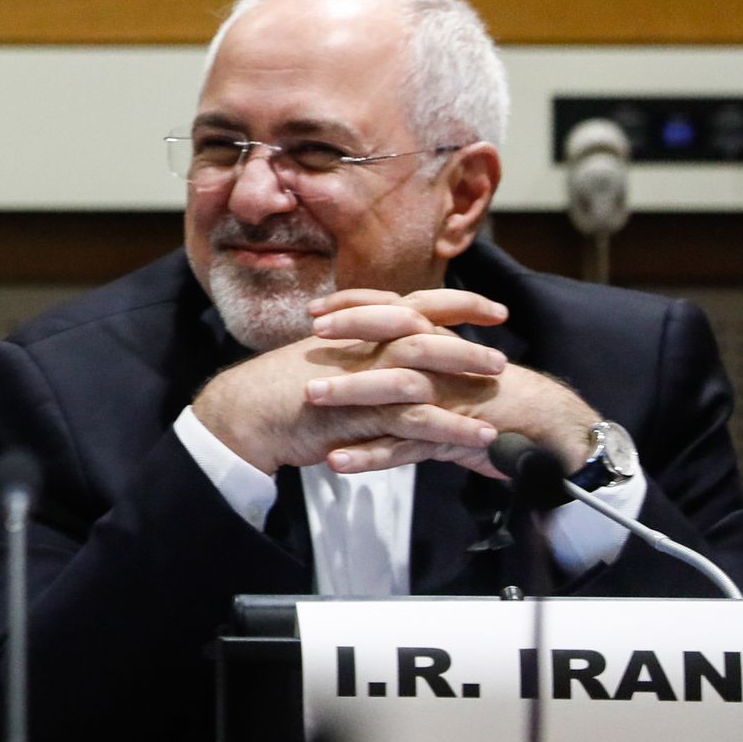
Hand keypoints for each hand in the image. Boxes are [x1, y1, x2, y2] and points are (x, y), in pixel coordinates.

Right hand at [193, 287, 509, 474]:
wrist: (240, 414)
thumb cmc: (274, 390)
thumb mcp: (320, 359)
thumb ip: (354, 351)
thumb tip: (382, 349)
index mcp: (353, 329)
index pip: (412, 304)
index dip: (455, 304)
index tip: (492, 309)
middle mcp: (359, 347)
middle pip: (423, 331)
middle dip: (467, 340)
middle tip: (501, 354)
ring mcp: (357, 379)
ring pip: (422, 372)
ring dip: (465, 381)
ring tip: (502, 392)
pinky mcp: (356, 415)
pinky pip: (412, 420)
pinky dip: (451, 428)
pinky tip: (479, 437)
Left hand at [303, 288, 596, 477]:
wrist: (547, 428)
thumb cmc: (489, 396)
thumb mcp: (451, 365)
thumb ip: (416, 353)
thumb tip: (369, 347)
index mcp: (440, 342)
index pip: (396, 310)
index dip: (356, 305)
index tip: (315, 309)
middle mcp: (443, 362)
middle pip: (397, 336)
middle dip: (354, 332)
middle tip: (314, 335)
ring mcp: (447, 398)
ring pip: (397, 390)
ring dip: (352, 393)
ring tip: (312, 398)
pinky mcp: (451, 436)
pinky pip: (406, 447)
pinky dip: (371, 455)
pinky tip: (337, 461)